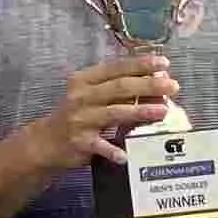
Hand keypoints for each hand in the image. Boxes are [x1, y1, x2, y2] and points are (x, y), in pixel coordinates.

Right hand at [34, 50, 180, 168]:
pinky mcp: (79, 142)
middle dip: (147, 85)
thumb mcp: (91, 97)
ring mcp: (80, 119)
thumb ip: (118, 91)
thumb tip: (153, 84)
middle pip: (119, 87)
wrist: (46, 142)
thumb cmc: (76, 116)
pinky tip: (126, 155)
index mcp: (85, 80)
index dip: (140, 64)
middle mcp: (82, 97)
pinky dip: (113, 150)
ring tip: (162, 111)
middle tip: (172, 85)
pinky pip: (99, 146)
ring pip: (114, 112)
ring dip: (139, 112)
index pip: (116, 68)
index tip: (163, 62)